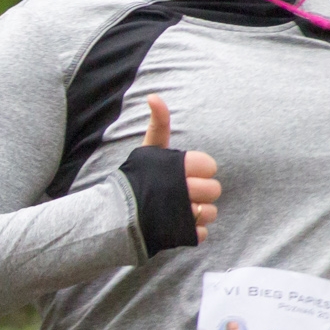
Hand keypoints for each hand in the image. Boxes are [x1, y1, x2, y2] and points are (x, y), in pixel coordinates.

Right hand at [143, 94, 220, 242]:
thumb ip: (158, 123)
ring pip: (211, 212)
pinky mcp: (182, 234)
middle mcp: (183, 189)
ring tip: (180, 210)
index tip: (182, 174)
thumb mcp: (148, 148)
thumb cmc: (136, 178)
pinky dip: (191, 230)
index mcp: (178, 166)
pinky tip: (176, 225)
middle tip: (183, 194)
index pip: (209, 165)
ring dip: (199, 213)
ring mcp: (183, 213)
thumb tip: (153, 95)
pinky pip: (203, 232)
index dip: (199, 171)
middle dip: (202, 192)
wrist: (115, 215)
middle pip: (215, 189)